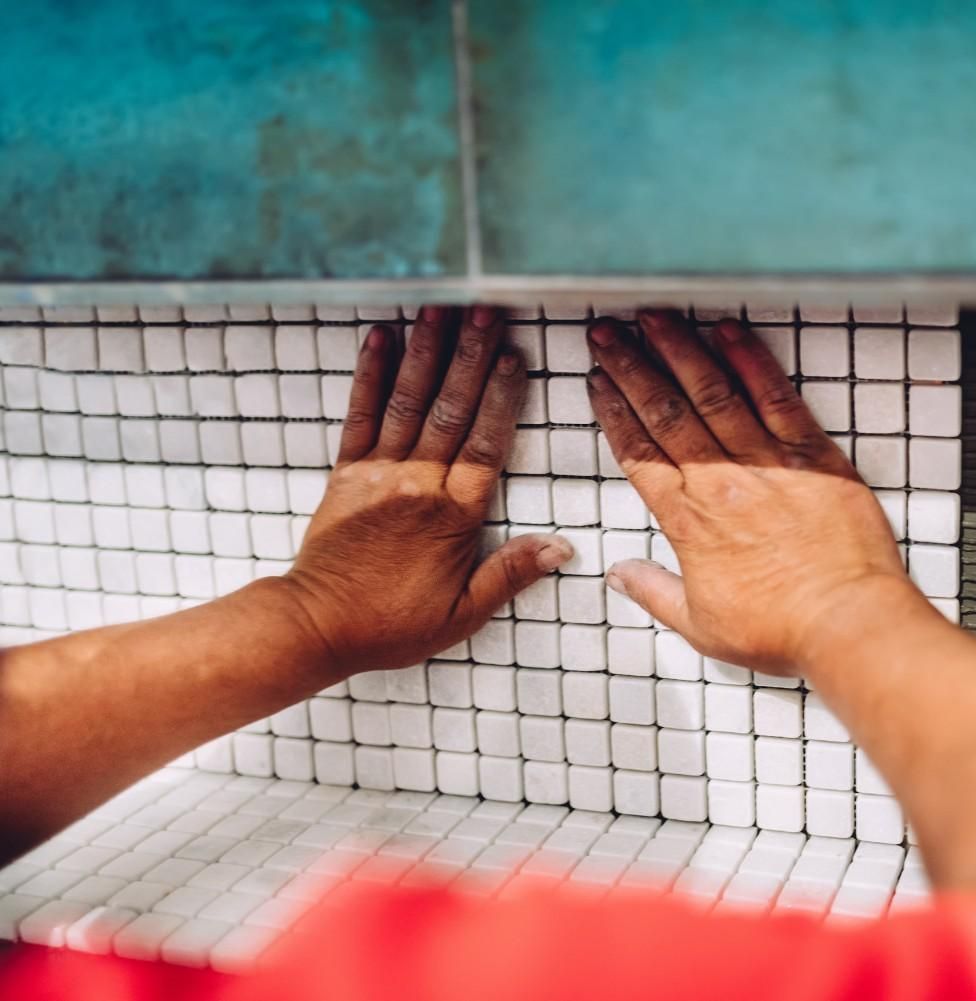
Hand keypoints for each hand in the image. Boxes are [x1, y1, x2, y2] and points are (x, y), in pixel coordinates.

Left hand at [281, 306, 571, 677]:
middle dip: (470, 356)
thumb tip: (562, 547)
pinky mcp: (346, 472)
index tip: (514, 356)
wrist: (316, 626)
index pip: (486, 445)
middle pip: (451, 410)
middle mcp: (418, 483)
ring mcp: (379, 473)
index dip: (500, 397)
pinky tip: (381, 337)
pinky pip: (361, 413)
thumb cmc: (393, 625)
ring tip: (442, 308)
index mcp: (453, 516)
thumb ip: (511, 574)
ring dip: (428, 351)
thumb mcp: (463, 614)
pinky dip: (371, 373)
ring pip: (410, 401)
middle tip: (486, 309)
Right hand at [586, 309, 920, 674]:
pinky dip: (751, 361)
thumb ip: (655, 592)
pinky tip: (727, 331)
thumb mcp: (701, 625)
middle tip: (606, 333)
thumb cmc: (781, 631)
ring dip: (679, 350)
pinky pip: (777, 397)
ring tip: (652, 317)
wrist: (847, 624)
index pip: (638, 453)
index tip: (596, 381)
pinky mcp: (814, 455)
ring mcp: (767, 463)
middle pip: (665, 411)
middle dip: (631, 366)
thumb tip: (620, 575)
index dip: (613, 412)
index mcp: (688, 521)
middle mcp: (720, 481)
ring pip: (712, 393)